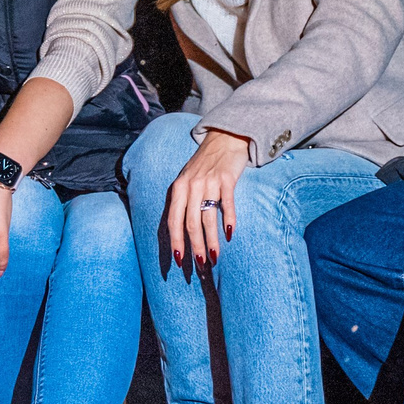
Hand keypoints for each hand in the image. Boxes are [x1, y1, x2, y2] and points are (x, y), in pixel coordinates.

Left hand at [166, 128, 252, 267]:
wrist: (224, 139)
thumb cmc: (204, 164)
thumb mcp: (187, 180)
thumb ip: (183, 201)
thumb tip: (181, 232)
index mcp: (178, 188)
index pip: (173, 220)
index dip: (176, 242)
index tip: (179, 261)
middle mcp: (191, 186)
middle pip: (191, 223)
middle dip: (195, 247)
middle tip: (200, 265)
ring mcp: (209, 182)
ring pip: (208, 218)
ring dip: (211, 241)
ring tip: (215, 257)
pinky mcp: (227, 179)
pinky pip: (227, 204)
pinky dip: (228, 220)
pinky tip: (230, 234)